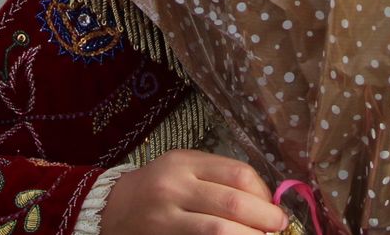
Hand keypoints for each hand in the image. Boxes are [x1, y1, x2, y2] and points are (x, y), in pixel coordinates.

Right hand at [100, 149, 289, 234]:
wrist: (111, 209)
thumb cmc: (157, 187)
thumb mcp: (183, 169)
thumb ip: (217, 178)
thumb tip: (266, 200)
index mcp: (185, 162)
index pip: (237, 174)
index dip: (264, 193)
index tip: (274, 206)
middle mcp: (175, 186)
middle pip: (234, 202)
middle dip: (265, 218)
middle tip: (279, 226)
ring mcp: (166, 216)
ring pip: (219, 229)